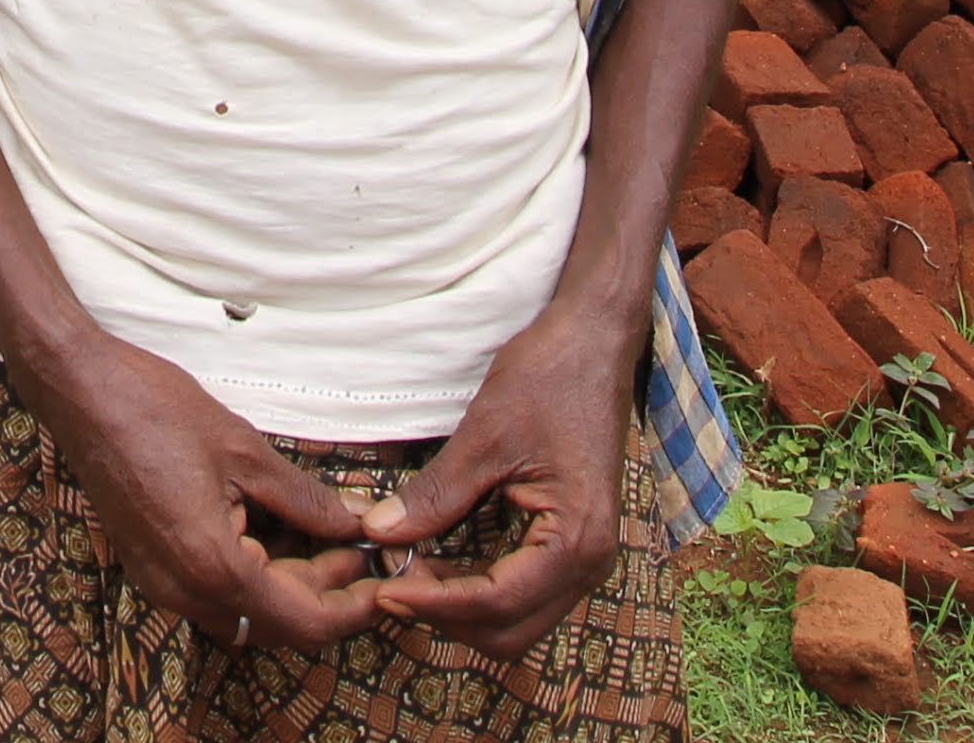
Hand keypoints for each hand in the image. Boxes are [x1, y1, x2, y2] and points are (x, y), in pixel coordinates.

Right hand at [20, 336, 386, 655]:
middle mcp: (184, 591)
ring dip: (289, 587)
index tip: (382, 581)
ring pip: (245, 613)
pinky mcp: (149, 567)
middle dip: (324, 593)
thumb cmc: (154, 409)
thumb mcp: (245, 450)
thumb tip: (355, 524)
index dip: (352, 608)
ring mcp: (161, 584)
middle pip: (276, 624)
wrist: (78, 391)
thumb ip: (306, 499)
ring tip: (326, 537)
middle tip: (358, 547)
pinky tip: (276, 532)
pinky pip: (215, 593)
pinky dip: (254, 575)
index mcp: (213, 566)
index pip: (303, 621)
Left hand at [360, 300, 639, 657]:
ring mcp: (585, 556)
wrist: (595, 342)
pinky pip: (522, 591)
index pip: (496, 604)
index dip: (435, 604)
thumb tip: (379, 534)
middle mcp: (590, 562)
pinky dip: (478, 589)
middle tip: (391, 581)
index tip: (383, 590)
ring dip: (460, 607)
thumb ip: (436, 494)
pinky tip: (438, 560)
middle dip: (446, 615)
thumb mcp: (486, 435)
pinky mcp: (572, 543)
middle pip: (509, 632)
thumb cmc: (550, 378)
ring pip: (516, 620)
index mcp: (577, 540)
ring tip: (408, 570)